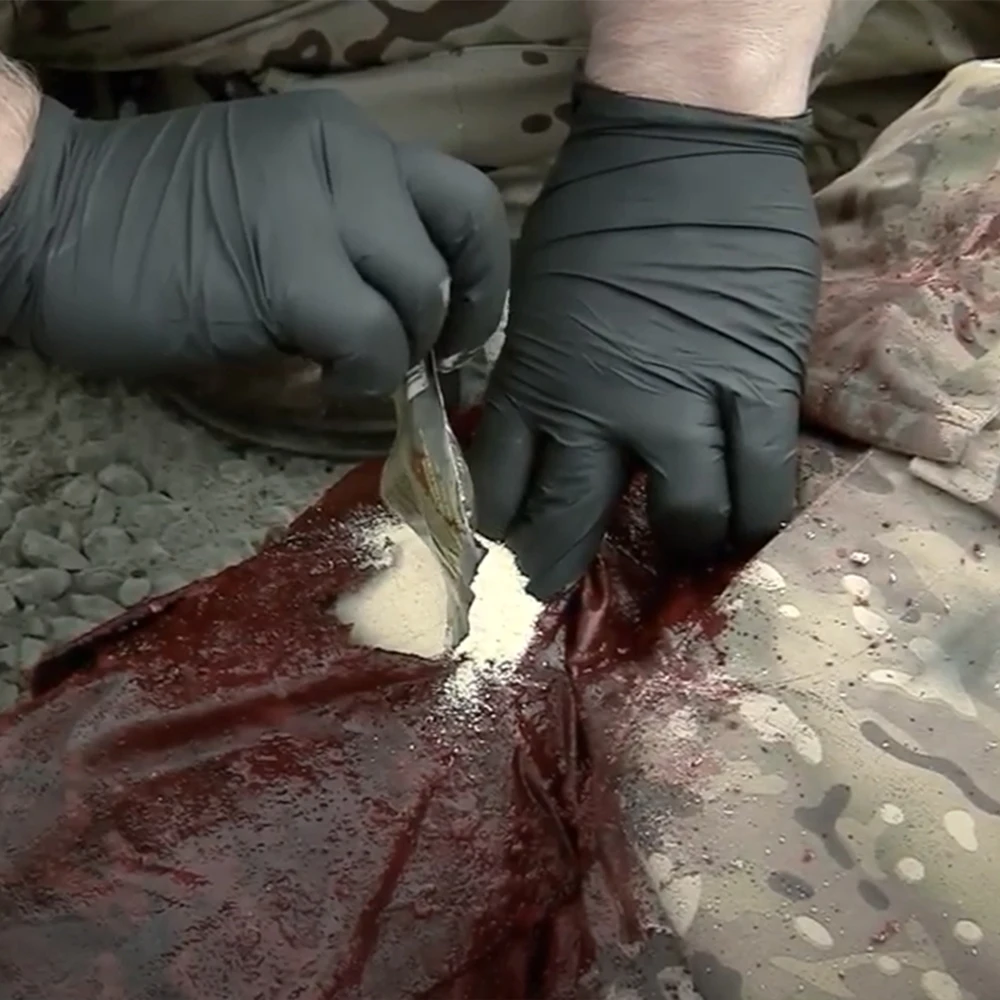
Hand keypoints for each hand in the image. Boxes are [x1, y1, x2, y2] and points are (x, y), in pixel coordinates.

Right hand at [0, 92, 508, 390]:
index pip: (464, 198)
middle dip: (460, 314)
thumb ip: (359, 241)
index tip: (457, 324)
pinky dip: (361, 377)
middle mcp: (345, 149)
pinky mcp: (285, 270)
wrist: (46, 225)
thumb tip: (428, 318)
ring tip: (344, 365)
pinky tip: (322, 378)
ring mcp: (316, 202)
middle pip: (467, 236)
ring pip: (423, 293)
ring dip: (398, 352)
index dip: (482, 273)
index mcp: (347, 138)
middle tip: (422, 355)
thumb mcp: (281, 209)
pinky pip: (371, 339)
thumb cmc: (159, 231)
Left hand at [469, 84, 820, 598]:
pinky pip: (764, 483)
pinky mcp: (759, 385)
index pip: (503, 490)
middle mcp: (601, 409)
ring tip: (685, 540)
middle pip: (572, 524)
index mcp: (537, 381)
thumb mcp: (534, 299)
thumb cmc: (598, 212)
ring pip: (688, 516)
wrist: (682, 145)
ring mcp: (685, 402)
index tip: (507, 546)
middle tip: (560, 586)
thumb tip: (535, 425)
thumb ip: (537, 372)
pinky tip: (747, 516)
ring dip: (684, 541)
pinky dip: (755, 513)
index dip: (503, 531)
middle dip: (560, 568)